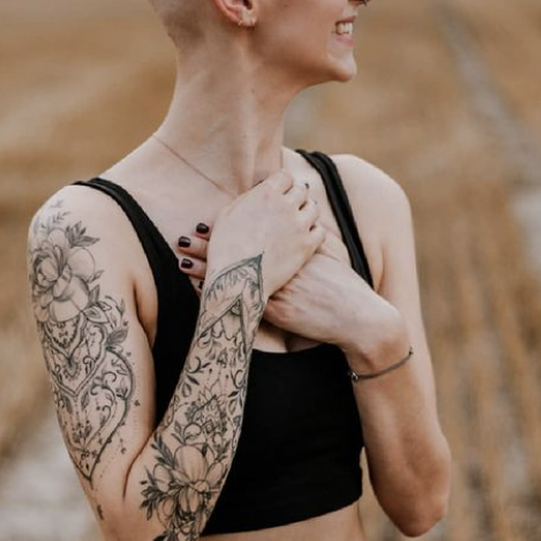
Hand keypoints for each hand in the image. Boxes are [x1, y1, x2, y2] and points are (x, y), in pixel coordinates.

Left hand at [177, 223, 404, 354]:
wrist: (358, 317)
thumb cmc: (345, 288)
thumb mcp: (328, 258)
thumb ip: (310, 242)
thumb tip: (304, 224)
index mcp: (291, 250)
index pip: (255, 235)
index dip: (230, 229)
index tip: (208, 222)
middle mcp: (281, 266)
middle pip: (239, 251)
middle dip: (211, 244)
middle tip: (187, 235)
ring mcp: (277, 287)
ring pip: (235, 274)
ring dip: (207, 269)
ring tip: (181, 260)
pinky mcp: (277, 310)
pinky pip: (240, 300)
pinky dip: (221, 296)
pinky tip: (199, 291)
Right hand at [188, 171, 323, 300]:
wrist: (236, 276)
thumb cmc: (225, 246)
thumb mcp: (228, 213)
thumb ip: (249, 199)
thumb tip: (259, 194)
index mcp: (266, 194)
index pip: (284, 176)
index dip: (282, 182)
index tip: (280, 188)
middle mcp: (285, 206)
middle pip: (301, 190)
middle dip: (295, 194)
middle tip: (291, 201)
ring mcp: (298, 226)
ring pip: (314, 208)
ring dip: (307, 209)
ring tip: (300, 216)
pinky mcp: (306, 246)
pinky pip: (320, 232)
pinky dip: (314, 230)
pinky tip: (306, 234)